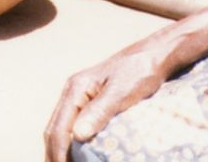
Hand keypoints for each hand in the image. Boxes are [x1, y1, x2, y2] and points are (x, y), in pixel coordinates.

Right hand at [43, 47, 171, 161]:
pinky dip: (69, 143)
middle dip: (54, 154)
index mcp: (76, 89)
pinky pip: (71, 125)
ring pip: (60, 128)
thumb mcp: (122, 92)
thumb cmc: (140, 71)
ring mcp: (79, 96)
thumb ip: (99, 111)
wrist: (154, 55)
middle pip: (53, 130)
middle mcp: (72, 92)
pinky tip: (75, 154)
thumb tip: (78, 136)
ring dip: (59, 150)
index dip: (58, 154)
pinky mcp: (89, 101)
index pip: (58, 129)